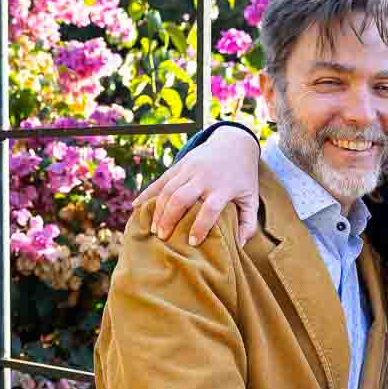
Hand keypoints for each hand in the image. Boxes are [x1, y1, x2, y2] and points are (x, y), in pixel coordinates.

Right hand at [132, 125, 261, 245]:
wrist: (234, 143)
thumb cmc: (243, 177)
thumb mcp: (251, 197)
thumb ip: (248, 222)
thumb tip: (239, 245)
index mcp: (223, 187)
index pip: (209, 209)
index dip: (200, 227)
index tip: (193, 242)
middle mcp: (204, 177)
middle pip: (181, 198)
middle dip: (170, 219)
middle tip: (163, 237)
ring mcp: (190, 169)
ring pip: (168, 190)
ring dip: (158, 210)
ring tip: (153, 229)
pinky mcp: (180, 165)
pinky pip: (160, 180)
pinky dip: (147, 193)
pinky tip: (136, 206)